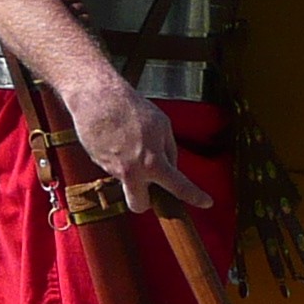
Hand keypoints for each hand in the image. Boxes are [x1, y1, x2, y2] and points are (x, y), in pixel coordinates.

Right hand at [56, 71, 208, 216]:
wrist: (97, 98)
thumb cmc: (133, 109)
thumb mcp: (162, 126)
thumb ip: (169, 151)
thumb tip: (171, 169)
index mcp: (153, 163)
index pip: (179, 187)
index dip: (195, 197)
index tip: (206, 202)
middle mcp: (132, 172)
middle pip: (139, 205)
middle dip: (146, 200)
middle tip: (151, 184)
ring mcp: (112, 170)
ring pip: (126, 183)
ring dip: (132, 173)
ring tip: (130, 145)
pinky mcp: (99, 163)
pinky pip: (114, 168)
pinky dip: (119, 158)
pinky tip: (117, 140)